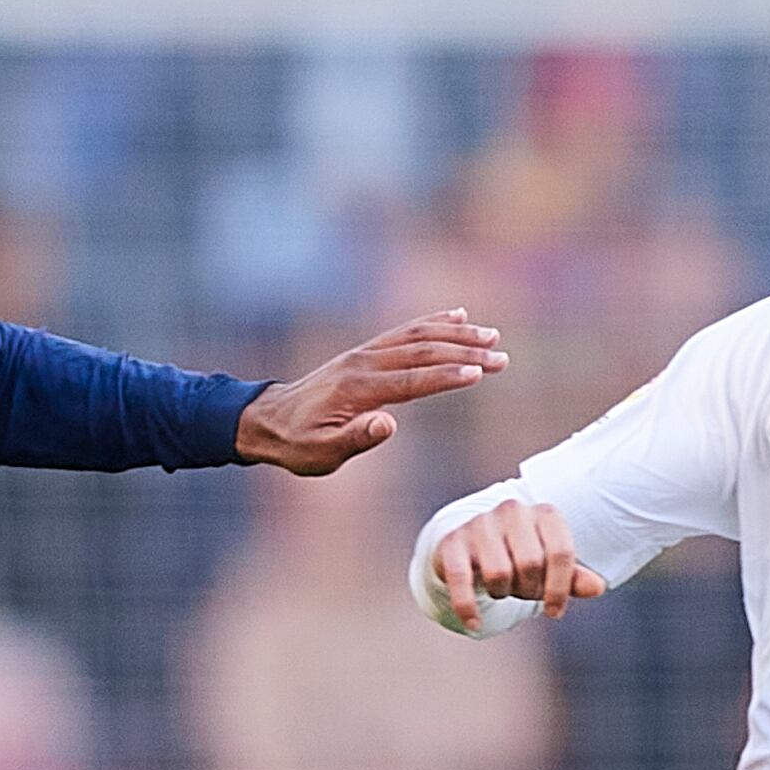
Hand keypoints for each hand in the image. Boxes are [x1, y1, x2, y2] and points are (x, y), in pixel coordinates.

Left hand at [235, 308, 505, 475]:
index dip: (447, 376)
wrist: (267, 420)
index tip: (480, 372)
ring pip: (417, 336)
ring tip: (491, 336)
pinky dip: (433, 322)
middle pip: (422, 351)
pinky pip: (404, 332)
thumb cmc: (296, 444)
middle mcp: (363, 362)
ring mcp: (364, 353)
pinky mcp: (365, 353)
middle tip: (502, 357)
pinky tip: (457, 316)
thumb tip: (389, 425)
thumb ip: (355, 439)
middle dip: (464, 352)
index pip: (411, 380)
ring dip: (456, 334)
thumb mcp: (321, 453)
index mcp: (357, 388)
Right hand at [430, 497, 604, 629]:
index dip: (559, 588)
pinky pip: (461, 579)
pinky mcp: (452, 542)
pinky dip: (467, 607)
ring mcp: (480, 524)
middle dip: (528, 590)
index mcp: (544, 513)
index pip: (560, 552)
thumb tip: (597, 587)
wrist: (470, 545)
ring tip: (501, 590)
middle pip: (530, 563)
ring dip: (501, 593)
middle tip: (522, 592)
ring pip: (498, 573)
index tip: (554, 612)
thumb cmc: (519, 557)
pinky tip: (473, 624)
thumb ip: (573, 578)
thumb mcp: (549, 568)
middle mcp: (512, 511)